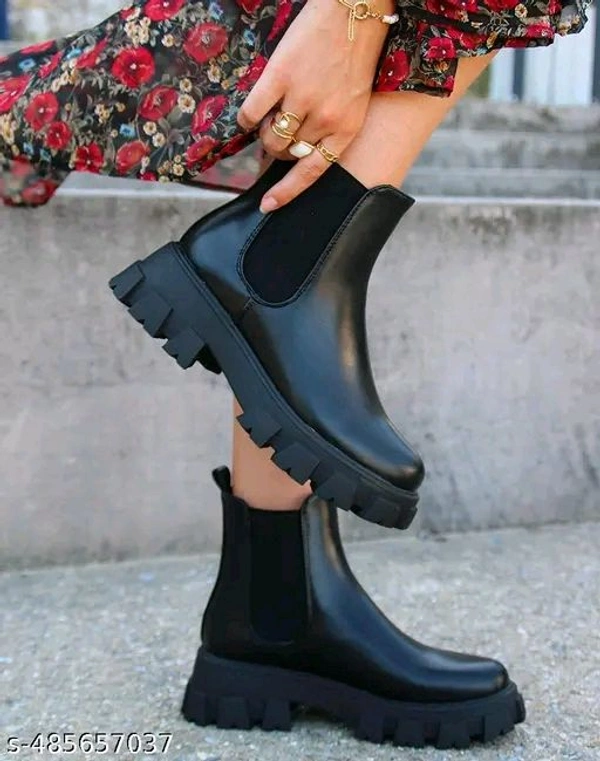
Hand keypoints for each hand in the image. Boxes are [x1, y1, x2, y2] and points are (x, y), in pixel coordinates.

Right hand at [237, 0, 394, 210]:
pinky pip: (252, 112)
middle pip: (286, 153)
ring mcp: (303, 97)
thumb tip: (293, 154)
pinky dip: (247, 118)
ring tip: (270, 117)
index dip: (287, 193)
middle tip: (276, 134)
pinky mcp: (281, 75)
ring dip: (263, 133)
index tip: (268, 206)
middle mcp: (325, 119)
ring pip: (269, 136)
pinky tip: (251, 112)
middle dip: (277, 150)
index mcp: (346, 129)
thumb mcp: (353, 103)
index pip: (311, 173)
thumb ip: (329, 130)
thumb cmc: (355, 57)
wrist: (357, 8)